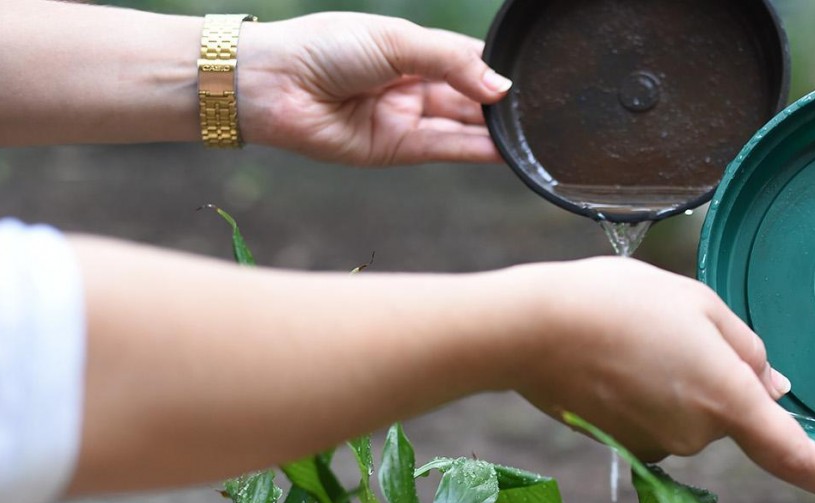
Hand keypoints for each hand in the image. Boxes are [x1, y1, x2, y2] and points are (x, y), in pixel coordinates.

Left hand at [238, 13, 509, 165]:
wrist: (275, 84)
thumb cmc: (325, 47)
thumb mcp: (396, 40)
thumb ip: (451, 61)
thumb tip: (501, 86)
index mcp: (411, 49)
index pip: (467, 58)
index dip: (496, 67)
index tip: (533, 77)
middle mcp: (412, 84)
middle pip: (469, 95)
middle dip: (501, 103)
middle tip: (539, 110)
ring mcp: (406, 118)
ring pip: (462, 125)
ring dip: (495, 130)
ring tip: (532, 134)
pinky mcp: (398, 149)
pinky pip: (446, 149)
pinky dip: (476, 150)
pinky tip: (505, 149)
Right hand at [510, 257, 814, 497]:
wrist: (531, 330)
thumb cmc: (619, 303)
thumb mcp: (698, 304)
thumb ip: (746, 348)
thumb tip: (773, 385)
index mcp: (726, 399)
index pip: (791, 452)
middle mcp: (695, 436)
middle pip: (729, 417)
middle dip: (716, 382)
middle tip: (676, 330)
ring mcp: (656, 447)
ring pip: (689, 418)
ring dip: (678, 386)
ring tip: (637, 338)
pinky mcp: (624, 447)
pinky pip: (655, 423)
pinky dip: (646, 398)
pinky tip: (616, 362)